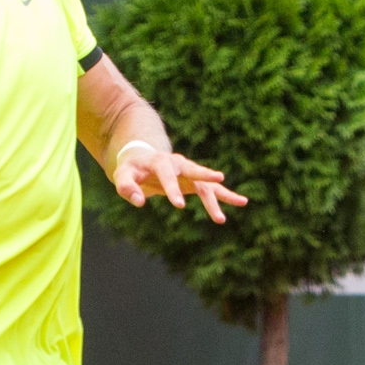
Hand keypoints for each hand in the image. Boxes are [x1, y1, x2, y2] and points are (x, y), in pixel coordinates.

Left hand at [110, 142, 246, 223]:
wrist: (141, 159)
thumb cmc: (130, 169)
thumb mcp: (122, 175)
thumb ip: (126, 187)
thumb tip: (139, 203)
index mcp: (159, 161)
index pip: (167, 174)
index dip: (172, 189)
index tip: (178, 206)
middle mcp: (178, 163)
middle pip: (193, 170)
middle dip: (205, 175)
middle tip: (219, 179)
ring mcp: (188, 171)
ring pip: (206, 183)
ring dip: (222, 194)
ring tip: (242, 202)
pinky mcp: (194, 180)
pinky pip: (211, 189)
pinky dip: (225, 195)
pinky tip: (241, 202)